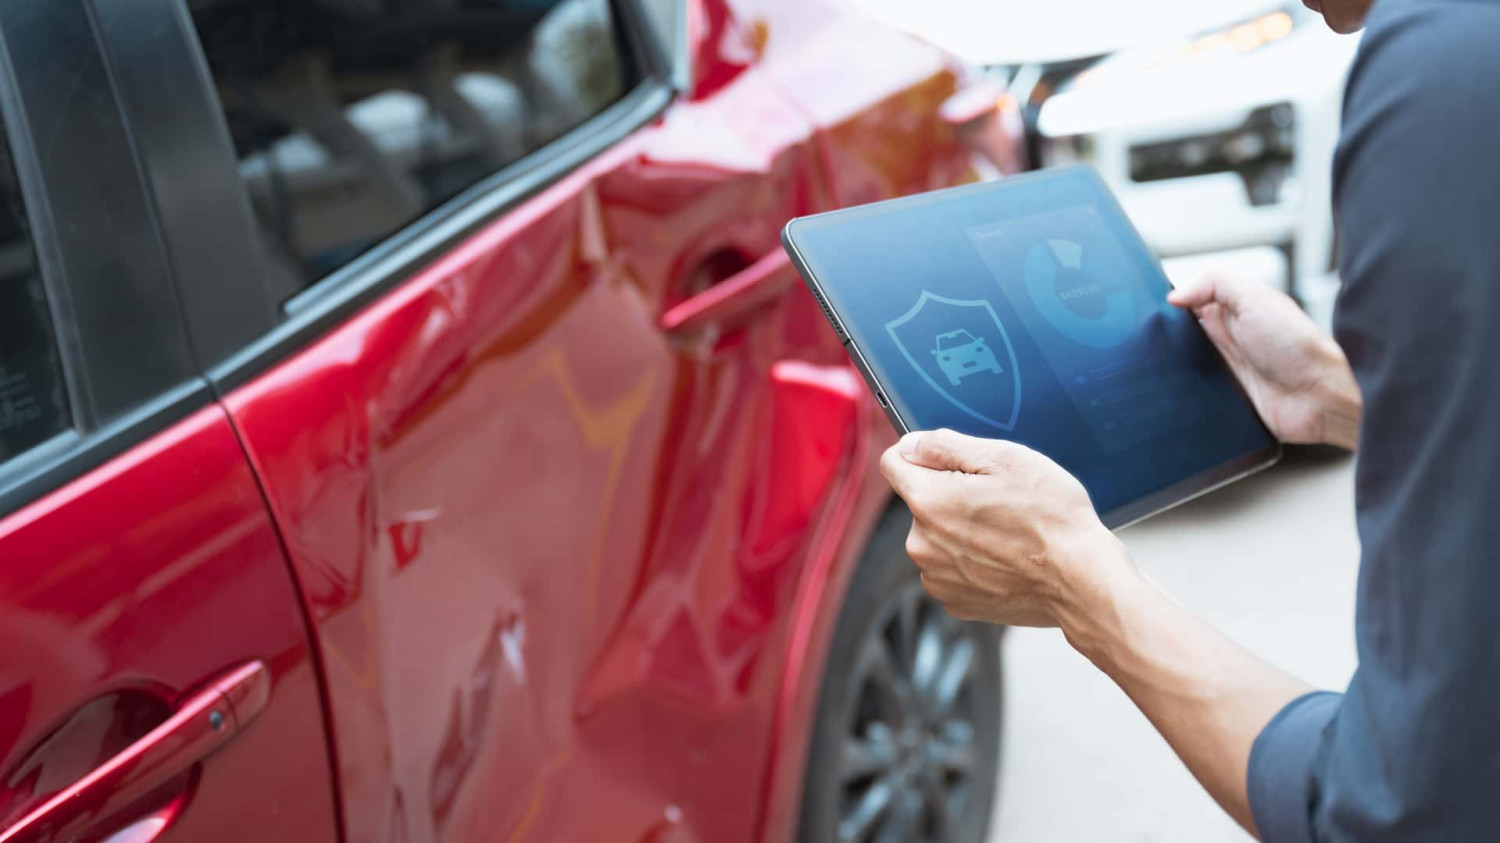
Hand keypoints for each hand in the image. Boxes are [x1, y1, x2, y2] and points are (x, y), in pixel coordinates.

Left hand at [878, 428, 1135, 628]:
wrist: (1081, 579)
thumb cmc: (1051, 517)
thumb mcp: (1004, 458)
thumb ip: (945, 446)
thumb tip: (910, 444)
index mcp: (928, 501)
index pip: (893, 462)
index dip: (920, 453)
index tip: (947, 460)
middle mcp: (921, 543)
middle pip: (920, 501)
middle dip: (949, 495)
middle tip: (997, 499)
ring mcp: (937, 577)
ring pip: (936, 537)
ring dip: (960, 530)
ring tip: (1007, 531)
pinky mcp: (956, 601)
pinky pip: (952, 569)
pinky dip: (973, 561)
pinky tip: (1006, 558)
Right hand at [1168, 273, 1360, 448]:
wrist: (1318, 398)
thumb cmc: (1297, 346)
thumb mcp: (1255, 298)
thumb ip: (1214, 283)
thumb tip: (1173, 295)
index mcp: (1234, 309)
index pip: (1191, 301)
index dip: (1170, 303)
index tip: (1149, 308)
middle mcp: (1227, 337)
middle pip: (1181, 333)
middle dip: (1162, 334)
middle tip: (1147, 337)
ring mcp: (1224, 367)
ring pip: (1181, 362)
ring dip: (1168, 363)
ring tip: (1153, 362)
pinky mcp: (1222, 396)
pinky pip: (1191, 391)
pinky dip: (1180, 389)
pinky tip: (1168, 388)